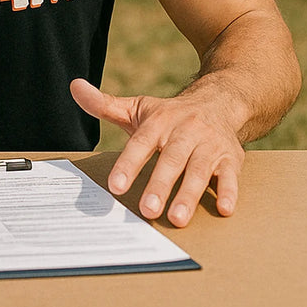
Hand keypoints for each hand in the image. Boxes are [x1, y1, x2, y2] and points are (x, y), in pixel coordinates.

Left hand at [70, 78, 244, 226]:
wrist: (219, 102)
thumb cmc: (170, 115)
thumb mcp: (138, 108)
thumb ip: (105, 105)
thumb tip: (74, 88)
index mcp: (159, 121)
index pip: (141, 143)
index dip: (128, 164)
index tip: (116, 186)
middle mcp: (186, 131)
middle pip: (171, 159)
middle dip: (160, 185)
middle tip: (147, 210)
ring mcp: (210, 144)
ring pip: (199, 170)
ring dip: (189, 194)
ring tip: (177, 219)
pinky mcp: (231, 157)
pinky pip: (231, 175)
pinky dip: (229, 192)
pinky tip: (224, 209)